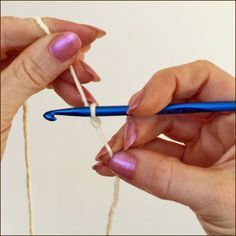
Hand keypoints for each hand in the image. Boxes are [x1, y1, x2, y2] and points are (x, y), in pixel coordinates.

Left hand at [1, 16, 104, 156]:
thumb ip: (30, 72)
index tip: (90, 36)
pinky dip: (55, 85)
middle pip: (33, 45)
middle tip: (88, 75)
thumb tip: (65, 44)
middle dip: (67, 60)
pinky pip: (35, 76)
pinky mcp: (5, 84)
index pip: (22, 29)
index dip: (61, 30)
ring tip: (83, 95)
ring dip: (65, 77)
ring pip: (38, 62)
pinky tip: (70, 94)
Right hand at [94, 60, 234, 234]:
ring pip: (156, 130)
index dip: (165, 86)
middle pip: (168, 107)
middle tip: (120, 145)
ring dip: (129, 144)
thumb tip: (122, 161)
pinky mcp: (187, 161)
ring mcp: (201, 143)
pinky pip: (155, 153)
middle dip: (138, 124)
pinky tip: (114, 165)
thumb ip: (167, 177)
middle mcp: (218, 123)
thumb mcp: (218, 195)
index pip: (200, 79)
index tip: (139, 108)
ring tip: (108, 159)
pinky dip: (133, 160)